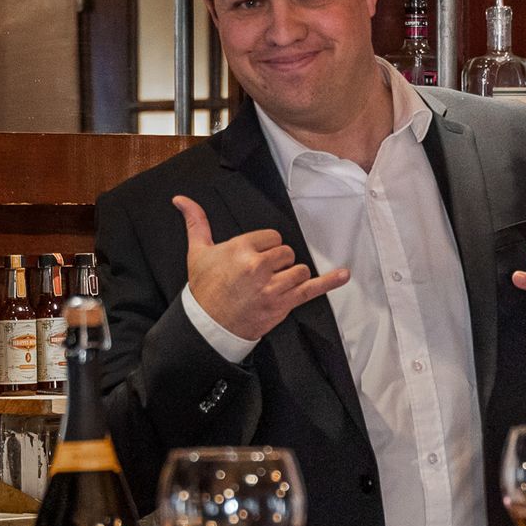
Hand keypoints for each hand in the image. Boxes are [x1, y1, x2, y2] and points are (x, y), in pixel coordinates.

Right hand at [174, 195, 348, 340]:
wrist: (208, 325)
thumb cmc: (204, 289)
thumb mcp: (198, 252)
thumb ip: (196, 222)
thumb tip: (181, 200)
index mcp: (240, 249)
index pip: (271, 237)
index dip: (265, 247)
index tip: (253, 259)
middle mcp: (258, 266)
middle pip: (286, 252)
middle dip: (277, 262)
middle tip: (259, 276)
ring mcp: (272, 287)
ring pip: (298, 269)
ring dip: (290, 276)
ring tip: (272, 285)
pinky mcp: (282, 304)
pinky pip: (311, 289)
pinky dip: (329, 282)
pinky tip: (344, 275)